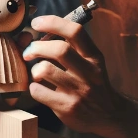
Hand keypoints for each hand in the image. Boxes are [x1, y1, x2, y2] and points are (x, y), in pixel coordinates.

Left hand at [23, 15, 127, 136]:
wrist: (108, 115)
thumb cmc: (93, 83)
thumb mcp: (92, 62)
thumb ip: (73, 46)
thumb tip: (42, 29)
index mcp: (94, 57)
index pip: (75, 31)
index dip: (52, 22)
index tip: (36, 23)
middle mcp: (89, 72)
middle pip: (59, 49)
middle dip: (37, 47)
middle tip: (29, 52)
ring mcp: (78, 91)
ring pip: (46, 70)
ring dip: (35, 69)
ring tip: (36, 73)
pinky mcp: (67, 107)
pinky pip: (39, 92)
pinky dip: (34, 88)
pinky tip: (39, 88)